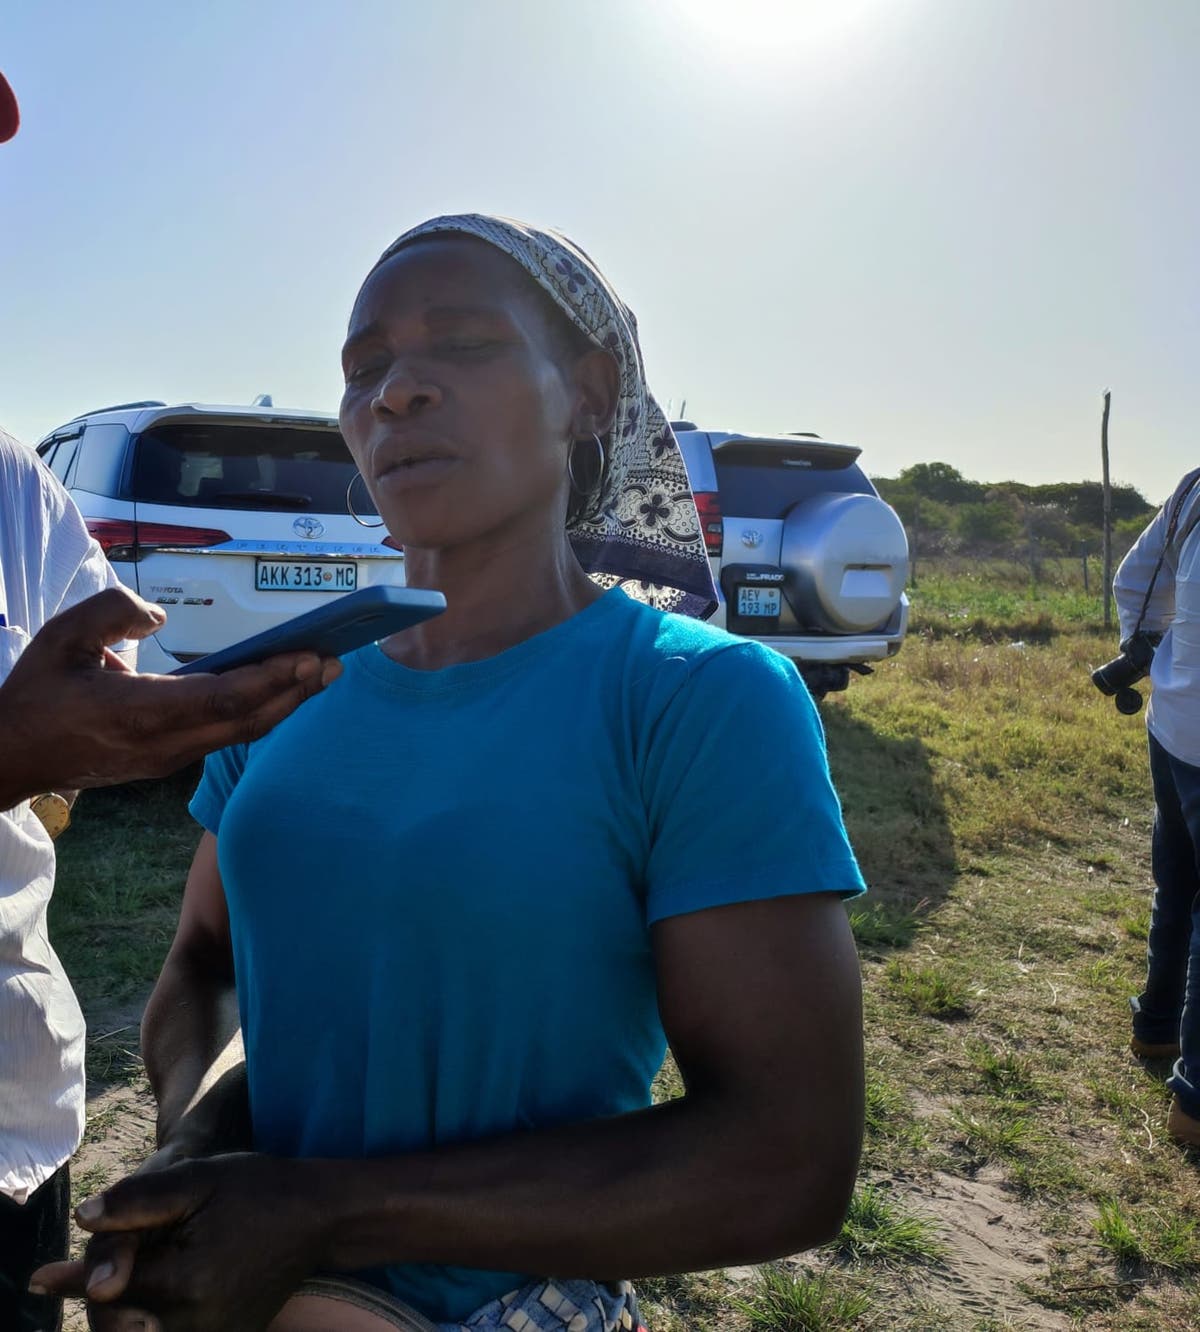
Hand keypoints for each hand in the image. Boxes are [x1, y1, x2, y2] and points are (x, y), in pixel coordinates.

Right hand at [0, 587, 340, 808]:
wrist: (12, 757)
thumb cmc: (38, 694)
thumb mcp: (62, 638)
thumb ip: (113, 614)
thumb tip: (159, 617)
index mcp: (143, 713)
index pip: (226, 697)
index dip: (273, 679)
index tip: (311, 656)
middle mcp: (167, 742)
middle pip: (249, 720)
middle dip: (296, 691)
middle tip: (336, 661)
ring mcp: (171, 757)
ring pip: (242, 731)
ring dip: (285, 703)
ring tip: (321, 672)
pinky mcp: (170, 759)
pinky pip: (227, 734)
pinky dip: (260, 711)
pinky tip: (281, 690)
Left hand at [30, 1154, 325, 1331]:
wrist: (318, 1215)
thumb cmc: (257, 1189)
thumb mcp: (199, 1179)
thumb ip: (139, 1201)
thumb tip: (83, 1219)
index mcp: (186, 1280)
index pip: (110, 1286)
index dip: (73, 1279)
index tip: (42, 1277)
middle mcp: (196, 1321)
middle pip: (119, 1322)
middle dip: (101, 1297)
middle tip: (93, 1272)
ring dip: (126, 1313)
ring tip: (123, 1281)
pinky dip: (152, 1319)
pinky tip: (157, 1292)